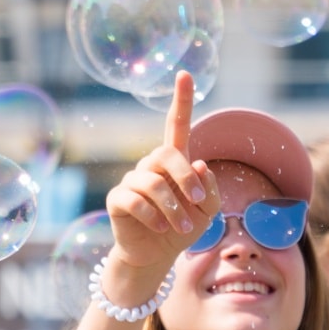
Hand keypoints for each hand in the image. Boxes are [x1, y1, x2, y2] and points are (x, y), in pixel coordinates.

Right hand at [104, 73, 220, 291]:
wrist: (156, 255)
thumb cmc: (183, 227)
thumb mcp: (208, 211)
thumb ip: (210, 189)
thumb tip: (201, 164)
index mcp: (174, 162)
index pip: (177, 125)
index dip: (181, 100)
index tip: (185, 74)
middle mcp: (151, 165)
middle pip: (166, 154)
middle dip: (186, 177)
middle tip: (199, 201)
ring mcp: (132, 180)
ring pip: (153, 183)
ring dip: (174, 207)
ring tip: (184, 226)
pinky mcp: (118, 199)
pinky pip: (134, 200)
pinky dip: (153, 215)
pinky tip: (160, 227)